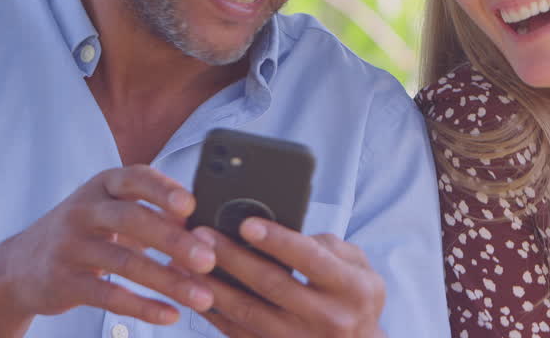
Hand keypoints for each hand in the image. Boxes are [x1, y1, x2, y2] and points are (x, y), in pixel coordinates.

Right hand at [0, 165, 217, 324]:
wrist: (18, 267)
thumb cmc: (83, 233)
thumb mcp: (110, 210)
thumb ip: (152, 212)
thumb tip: (202, 226)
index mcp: (102, 185)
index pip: (136, 178)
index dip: (164, 190)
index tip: (191, 206)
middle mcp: (83, 210)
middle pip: (133, 220)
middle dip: (174, 241)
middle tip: (209, 260)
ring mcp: (70, 246)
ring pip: (125, 262)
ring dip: (169, 281)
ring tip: (203, 297)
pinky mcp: (63, 281)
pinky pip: (109, 295)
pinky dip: (143, 306)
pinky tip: (170, 315)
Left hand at [192, 218, 385, 337]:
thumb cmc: (356, 299)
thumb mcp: (361, 268)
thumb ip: (329, 247)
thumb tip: (283, 234)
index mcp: (352, 289)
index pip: (310, 259)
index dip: (277, 240)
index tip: (246, 223)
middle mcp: (329, 318)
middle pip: (272, 285)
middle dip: (233, 258)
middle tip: (202, 235)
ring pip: (249, 313)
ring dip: (214, 286)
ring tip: (188, 263)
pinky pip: (240, 334)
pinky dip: (215, 314)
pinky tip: (198, 293)